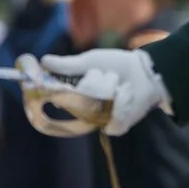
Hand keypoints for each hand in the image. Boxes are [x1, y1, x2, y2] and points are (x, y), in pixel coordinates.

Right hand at [39, 47, 169, 135]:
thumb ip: (67, 65)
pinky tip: (127, 94)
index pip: (57, 96)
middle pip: (77, 98)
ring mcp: (99, 118)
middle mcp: (84, 107)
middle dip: (94, 81)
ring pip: (95, 105)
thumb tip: (43, 60)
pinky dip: (122, 102)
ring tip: (119, 84)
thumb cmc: (117, 64)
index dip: (53, 90)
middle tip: (104, 74)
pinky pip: (111, 117)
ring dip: (110, 88)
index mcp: (75, 92)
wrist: (145, 72)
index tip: (48, 82)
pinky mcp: (115, 127)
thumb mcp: (90, 61)